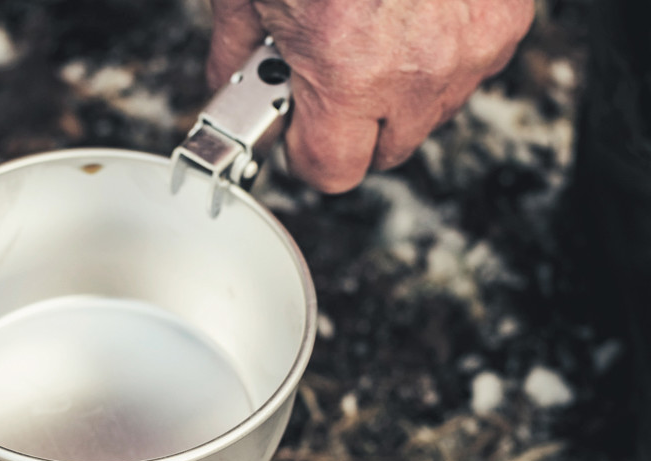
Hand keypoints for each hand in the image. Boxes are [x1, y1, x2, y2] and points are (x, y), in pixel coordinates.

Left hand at [208, 0, 534, 192]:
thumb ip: (236, 48)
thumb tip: (229, 79)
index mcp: (346, 67)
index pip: (332, 170)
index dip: (307, 153)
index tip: (297, 134)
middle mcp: (417, 67)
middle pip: (385, 151)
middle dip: (352, 123)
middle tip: (330, 73)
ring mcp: (470, 44)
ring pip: (431, 110)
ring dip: (399, 86)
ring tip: (373, 24)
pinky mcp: (505, 17)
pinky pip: (469, 63)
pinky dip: (440, 46)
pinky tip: (412, 9)